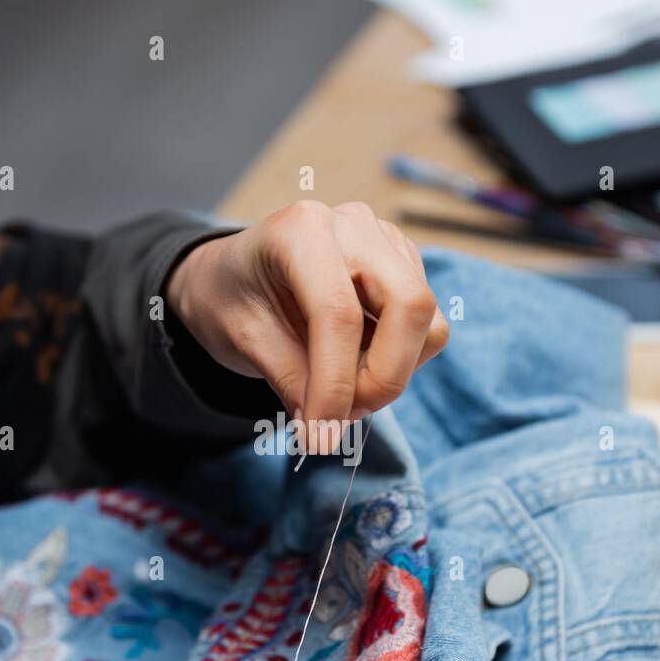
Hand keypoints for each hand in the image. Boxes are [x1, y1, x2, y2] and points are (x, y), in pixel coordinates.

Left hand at [166, 201, 448, 438]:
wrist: (234, 276)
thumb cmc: (232, 298)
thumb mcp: (243, 340)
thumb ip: (290, 380)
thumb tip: (327, 427)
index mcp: (301, 230)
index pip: (339, 314)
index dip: (336, 383)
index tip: (321, 434)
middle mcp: (353, 225)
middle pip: (409, 305)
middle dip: (383, 378)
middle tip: (343, 416)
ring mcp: (387, 242)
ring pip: (426, 321)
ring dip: (391, 373)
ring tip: (341, 391)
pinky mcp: (405, 265)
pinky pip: (427, 327)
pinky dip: (399, 360)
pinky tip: (355, 364)